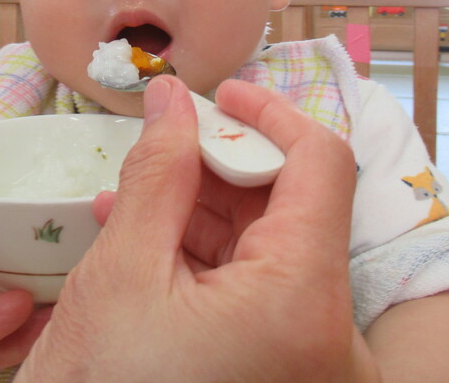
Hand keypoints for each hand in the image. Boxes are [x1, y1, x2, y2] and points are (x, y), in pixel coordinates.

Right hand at [15, 75, 380, 382]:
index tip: (217, 94)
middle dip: (223, 165)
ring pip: (271, 246)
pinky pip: (257, 289)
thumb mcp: (121, 273)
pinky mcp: (284, 369)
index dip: (269, 114)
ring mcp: (309, 357)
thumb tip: (171, 99)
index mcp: (303, 302)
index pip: (322, 164)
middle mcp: (327, 333)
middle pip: (294, 205)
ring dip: (204, 210)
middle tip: (159, 148)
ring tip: (131, 198)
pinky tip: (145, 240)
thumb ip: (157, 171)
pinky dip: (206, 258)